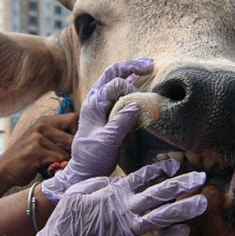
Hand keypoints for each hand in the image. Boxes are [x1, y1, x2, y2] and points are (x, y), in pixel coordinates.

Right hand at [0, 112, 75, 191]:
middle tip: (71, 162)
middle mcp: (41, 125)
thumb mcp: (40, 142)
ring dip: (66, 162)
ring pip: (67, 150)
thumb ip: (58, 139)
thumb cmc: (25, 159)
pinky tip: (50, 171)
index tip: (80, 147)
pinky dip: (59, 168)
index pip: (74, 119)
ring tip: (58, 167)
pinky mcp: (35, 151)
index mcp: (44, 121)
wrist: (1, 171)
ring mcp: (37, 137)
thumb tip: (84, 144)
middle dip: (76, 152)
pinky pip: (59, 160)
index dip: (81, 133)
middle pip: (74, 135)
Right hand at [15, 159, 206, 235]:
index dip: (161, 169)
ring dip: (184, 209)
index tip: (177, 164)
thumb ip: (97, 184)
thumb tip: (112, 180)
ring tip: (203, 203)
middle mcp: (125, 209)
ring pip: (162, 217)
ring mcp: (128, 230)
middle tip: (201, 178)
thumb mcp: (76, 193)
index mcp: (113, 193)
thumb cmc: (65, 222)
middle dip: (182, 185)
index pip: (142, 177)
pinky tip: (185, 231)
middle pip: (159, 194)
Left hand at [40, 58, 152, 202]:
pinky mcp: (107, 112)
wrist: (84, 171)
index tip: (139, 104)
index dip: (129, 89)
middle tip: (150, 64)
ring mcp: (101, 105)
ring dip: (131, 71)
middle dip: (130, 66)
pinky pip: (118, 91)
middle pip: (112, 73)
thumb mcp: (107, 142)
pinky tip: (141, 79)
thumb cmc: (93, 158)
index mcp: (93, 104)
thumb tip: (135, 105)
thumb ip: (120, 122)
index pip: (114, 84)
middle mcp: (96, 101)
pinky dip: (130, 83)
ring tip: (148, 65)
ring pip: (114, 79)